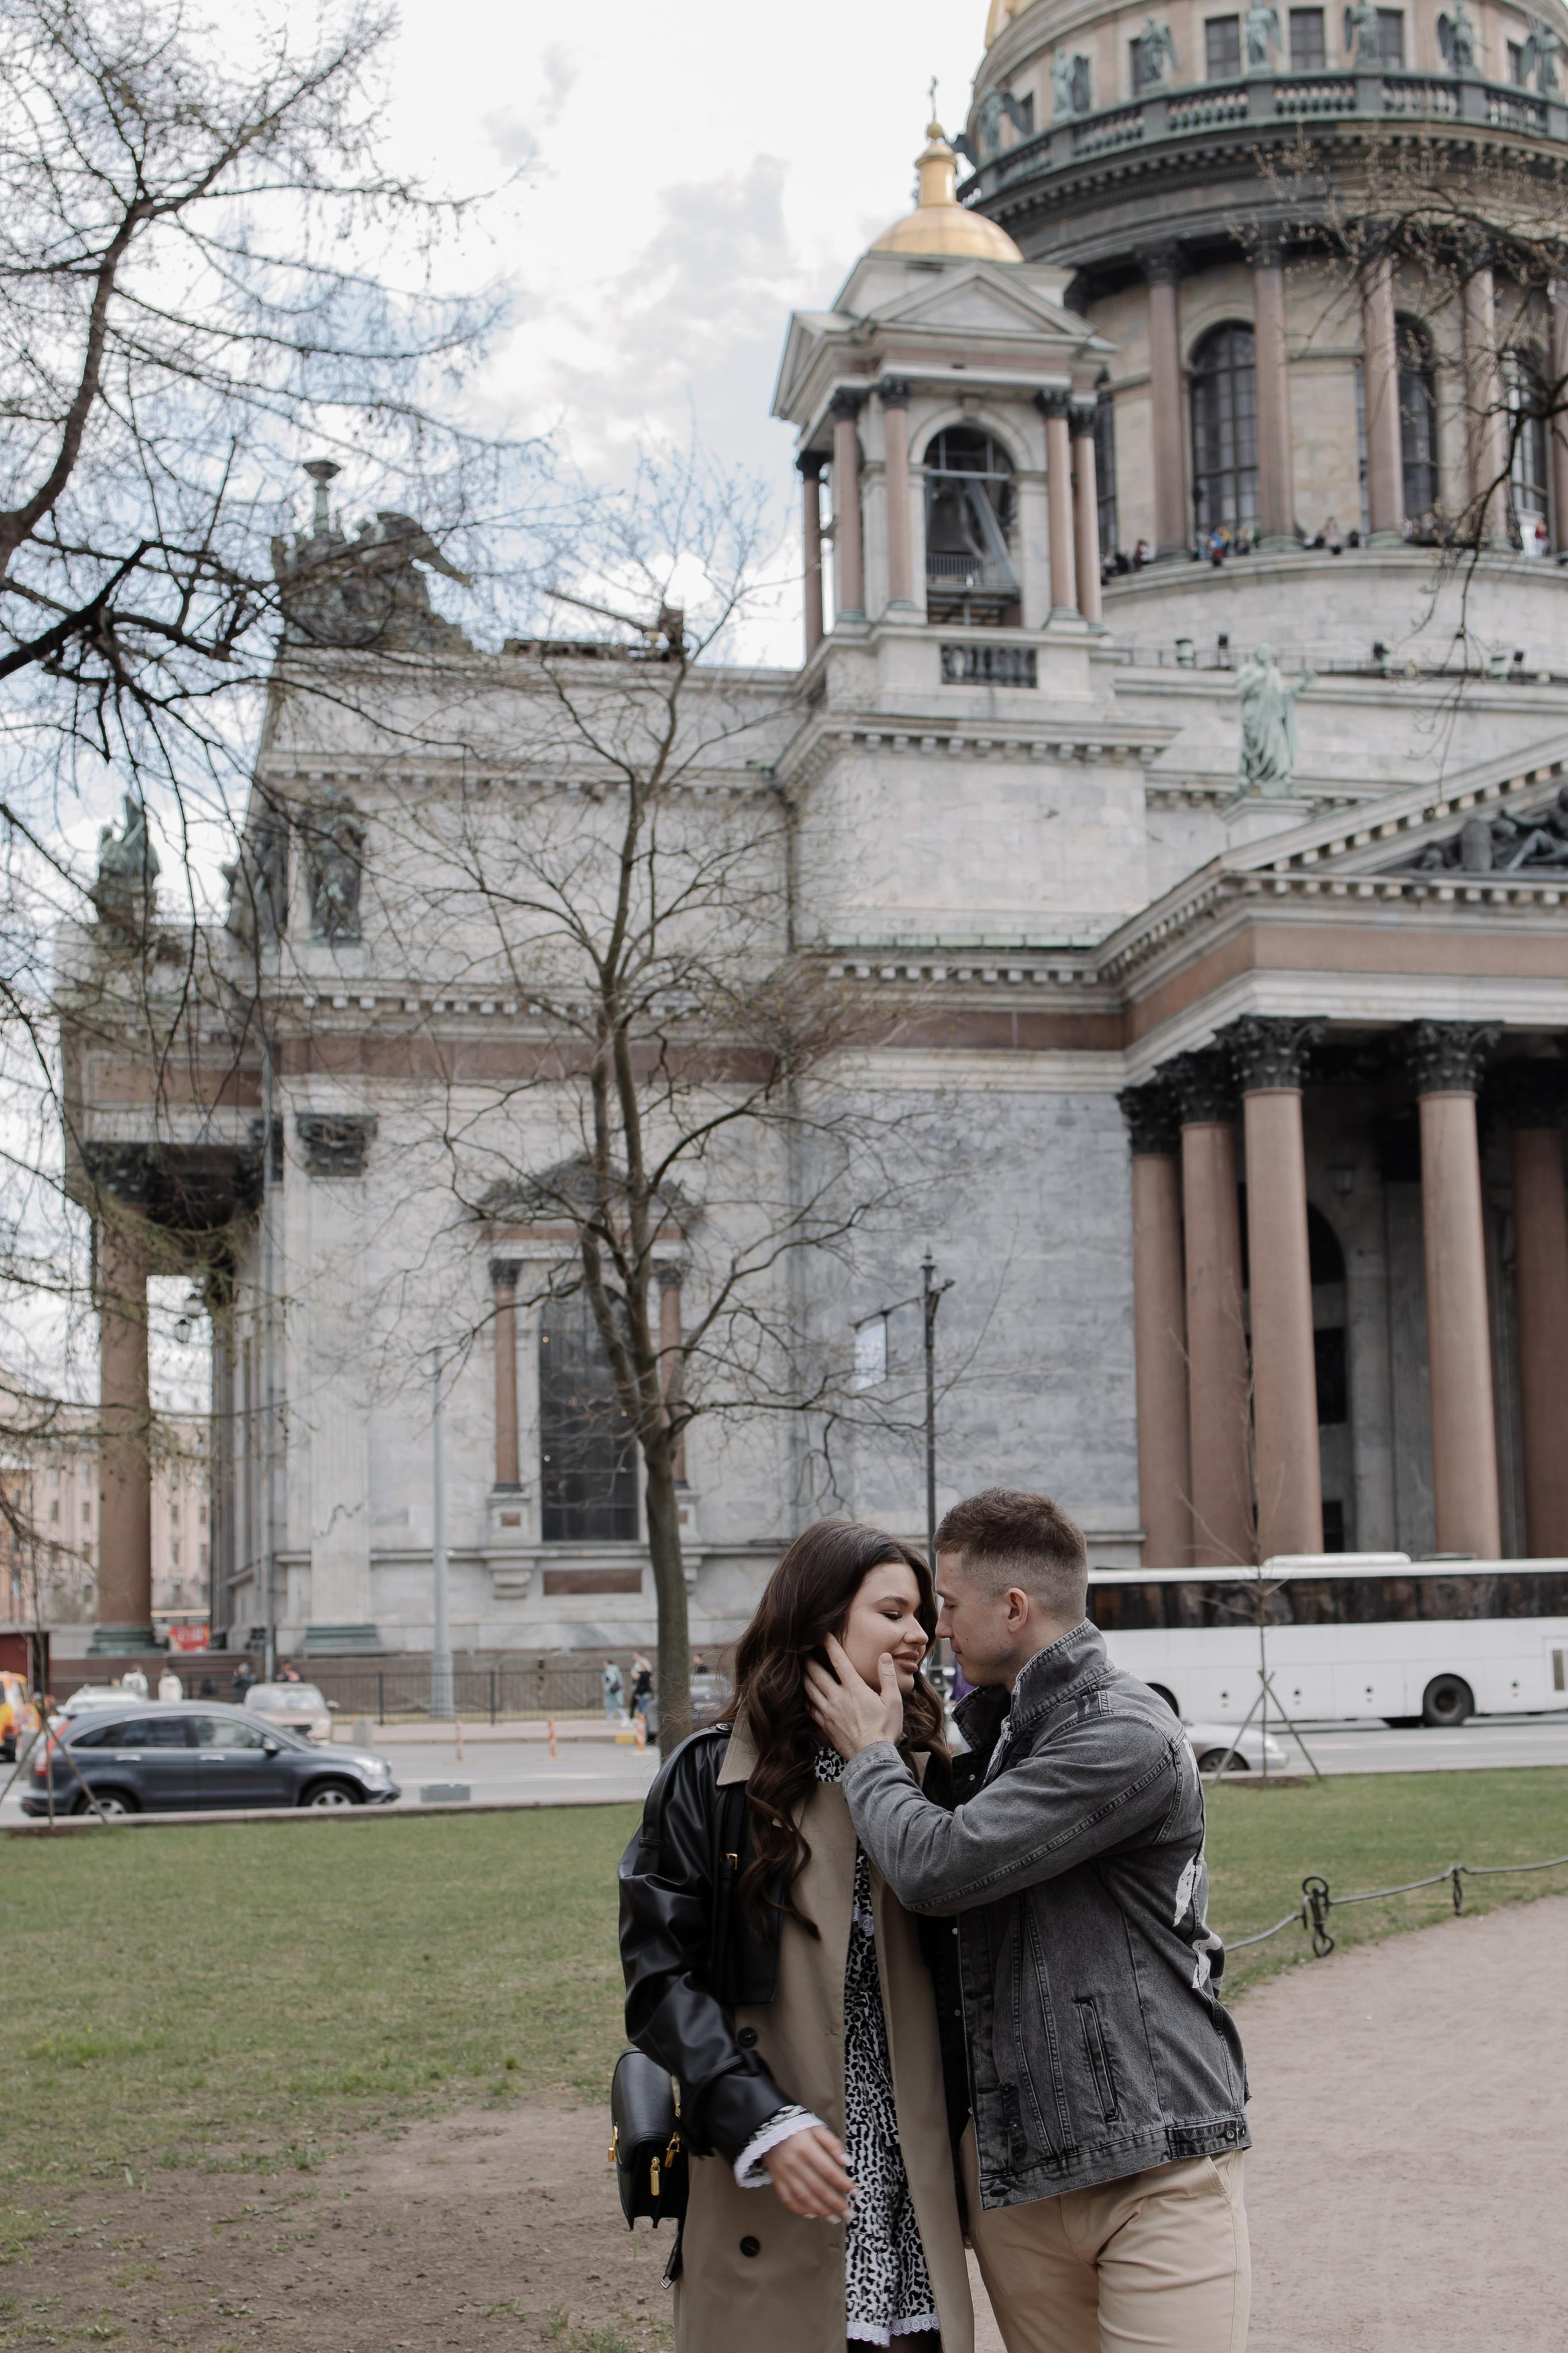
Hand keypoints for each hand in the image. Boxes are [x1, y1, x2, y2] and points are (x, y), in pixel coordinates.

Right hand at [764, 2124, 854, 2219]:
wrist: (768, 2126)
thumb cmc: (798, 2128)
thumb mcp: (817, 2128)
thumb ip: (833, 2144)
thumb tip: (847, 2163)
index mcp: (807, 2148)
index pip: (828, 2170)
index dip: (843, 2183)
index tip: (856, 2193)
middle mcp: (795, 2163)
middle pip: (818, 2187)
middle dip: (835, 2203)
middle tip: (848, 2214)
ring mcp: (784, 2173)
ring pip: (804, 2197)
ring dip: (821, 2210)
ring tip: (834, 2219)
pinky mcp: (777, 2180)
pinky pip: (787, 2199)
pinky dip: (799, 2209)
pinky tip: (812, 2214)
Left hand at [804, 1633, 902, 1761]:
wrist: (871, 1758)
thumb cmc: (885, 1730)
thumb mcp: (893, 1701)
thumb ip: (888, 1677)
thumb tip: (884, 1657)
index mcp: (854, 1688)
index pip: (839, 1661)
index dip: (829, 1645)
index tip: (823, 1634)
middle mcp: (837, 1697)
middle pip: (817, 1673)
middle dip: (809, 1658)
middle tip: (802, 1648)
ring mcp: (828, 1712)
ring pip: (809, 1689)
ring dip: (804, 1676)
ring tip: (800, 1667)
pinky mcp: (824, 1725)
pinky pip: (809, 1707)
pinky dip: (805, 1697)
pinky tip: (805, 1694)